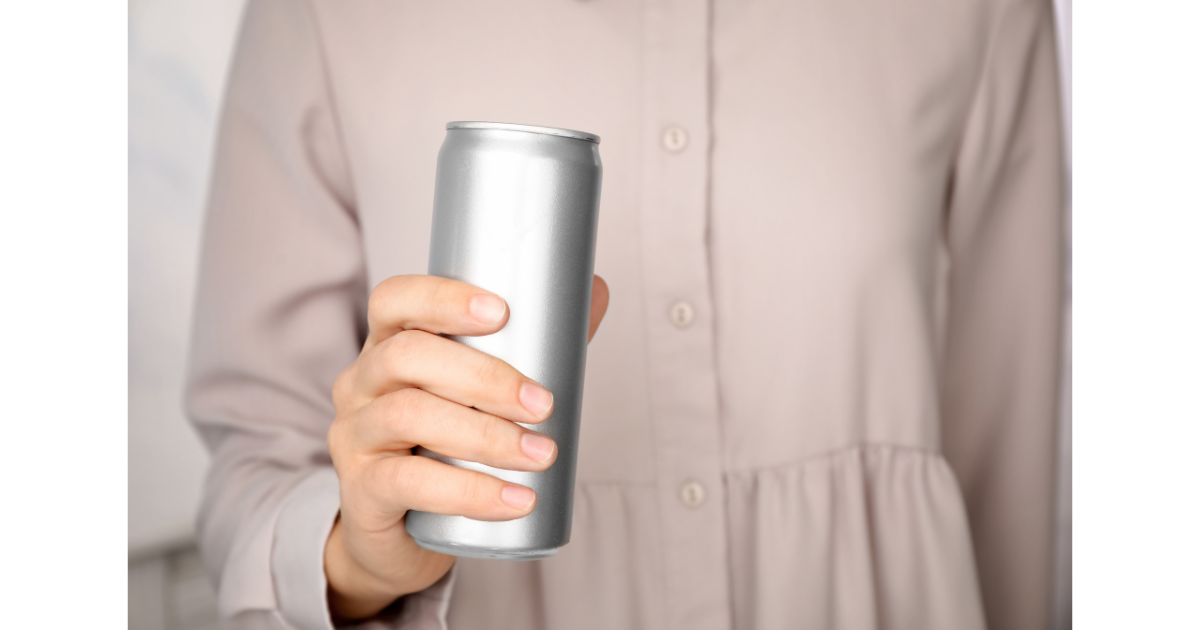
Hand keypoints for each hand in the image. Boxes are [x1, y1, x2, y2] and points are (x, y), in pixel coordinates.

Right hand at [324, 274, 609, 619]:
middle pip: (407, 356)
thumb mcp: (481, 394)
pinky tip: (516, 500)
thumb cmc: (446, 446)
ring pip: (407, 416)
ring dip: (485, 435)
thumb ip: (533, 346)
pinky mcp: (360, 491)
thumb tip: (594, 290)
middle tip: (544, 404)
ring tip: (541, 454)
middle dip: (484, 376)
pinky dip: (470, 492)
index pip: (395, 300)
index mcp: (388, 345)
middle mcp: (360, 382)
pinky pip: (407, 483)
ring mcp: (354, 436)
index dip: (442, 298)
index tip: (502, 312)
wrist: (400, 534)